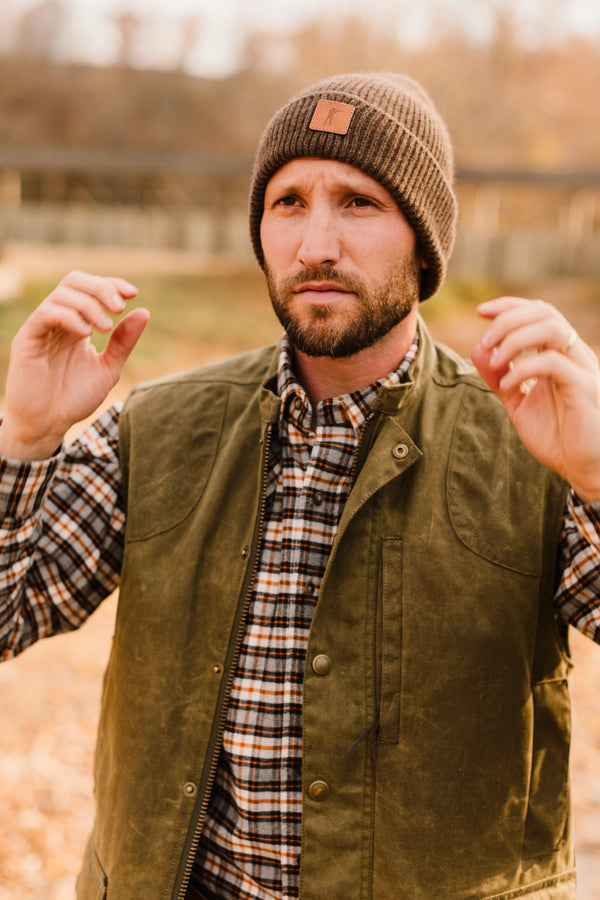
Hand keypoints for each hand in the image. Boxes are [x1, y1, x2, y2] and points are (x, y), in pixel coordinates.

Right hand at [0, 271, 149, 459]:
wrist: (48, 424)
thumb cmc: (74, 398)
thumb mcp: (108, 368)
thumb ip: (123, 342)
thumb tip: (144, 311)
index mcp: (77, 324)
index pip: (91, 288)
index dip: (111, 284)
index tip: (133, 294)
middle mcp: (58, 321)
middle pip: (75, 282)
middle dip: (101, 288)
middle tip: (119, 307)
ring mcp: (41, 328)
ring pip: (61, 294)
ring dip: (89, 305)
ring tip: (106, 327)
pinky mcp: (27, 339)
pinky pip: (45, 314)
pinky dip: (69, 317)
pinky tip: (86, 333)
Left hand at [471, 296, 599, 501]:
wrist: (584, 470)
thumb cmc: (558, 437)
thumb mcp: (519, 404)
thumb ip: (499, 378)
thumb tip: (476, 350)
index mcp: (561, 355)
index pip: (539, 313)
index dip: (509, 306)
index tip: (480, 311)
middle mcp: (574, 356)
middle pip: (544, 313)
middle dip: (508, 319)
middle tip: (484, 342)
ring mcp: (581, 369)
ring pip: (551, 328)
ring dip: (515, 338)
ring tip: (494, 360)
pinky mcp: (583, 388)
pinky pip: (552, 363)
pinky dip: (523, 368)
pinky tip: (506, 384)